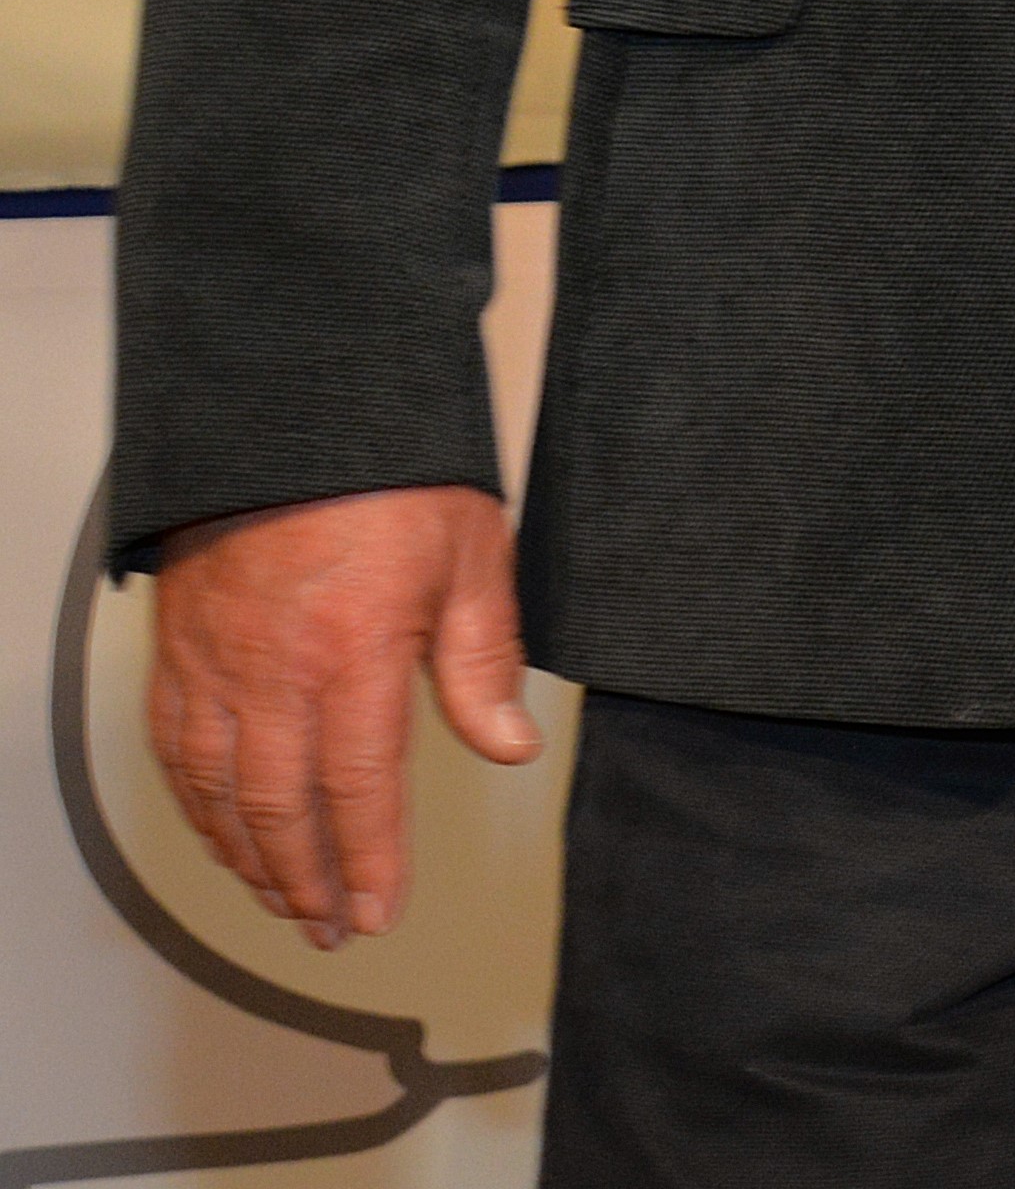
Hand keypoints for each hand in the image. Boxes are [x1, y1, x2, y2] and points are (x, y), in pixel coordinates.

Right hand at [145, 484, 539, 946]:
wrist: (292, 413)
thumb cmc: (392, 475)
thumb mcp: (472, 556)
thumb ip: (484, 661)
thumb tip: (510, 746)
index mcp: (353, 650)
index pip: (360, 786)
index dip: (368, 862)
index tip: (377, 913)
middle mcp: (273, 669)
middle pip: (280, 807)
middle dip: (306, 880)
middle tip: (329, 928)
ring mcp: (215, 663)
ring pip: (219, 790)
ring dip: (249, 857)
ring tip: (284, 899)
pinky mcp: (178, 651)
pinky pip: (176, 750)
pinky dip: (197, 806)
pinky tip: (221, 833)